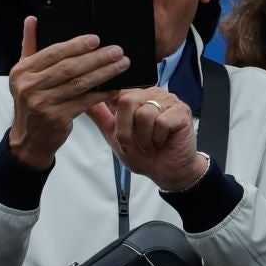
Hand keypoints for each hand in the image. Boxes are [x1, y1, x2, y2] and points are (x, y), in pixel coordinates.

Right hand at [7, 18, 127, 169]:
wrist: (29, 139)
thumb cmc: (31, 102)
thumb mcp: (24, 74)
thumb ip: (29, 45)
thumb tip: (32, 19)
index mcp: (22, 71)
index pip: (53, 52)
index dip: (76, 45)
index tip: (96, 39)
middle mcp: (29, 86)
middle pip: (69, 67)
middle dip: (96, 57)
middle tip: (117, 51)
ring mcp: (42, 103)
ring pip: (80, 83)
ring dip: (104, 73)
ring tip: (121, 65)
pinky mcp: (56, 118)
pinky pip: (85, 101)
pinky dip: (101, 93)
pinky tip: (114, 87)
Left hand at [86, 87, 202, 190]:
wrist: (167, 173)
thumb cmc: (145, 155)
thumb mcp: (114, 135)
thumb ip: (100, 116)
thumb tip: (82, 100)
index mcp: (137, 96)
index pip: (117, 92)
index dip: (114, 115)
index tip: (117, 130)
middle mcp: (152, 94)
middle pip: (127, 101)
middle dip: (126, 130)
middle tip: (134, 144)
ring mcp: (169, 101)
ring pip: (145, 114)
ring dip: (144, 138)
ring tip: (150, 144)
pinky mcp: (182, 111)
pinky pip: (162, 122)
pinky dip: (158, 139)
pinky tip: (162, 143)